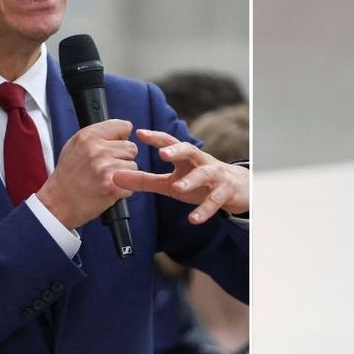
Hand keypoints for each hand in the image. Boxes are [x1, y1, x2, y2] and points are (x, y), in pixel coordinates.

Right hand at [36, 119, 137, 229]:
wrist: (58, 202)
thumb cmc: (68, 174)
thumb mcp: (75, 145)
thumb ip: (99, 135)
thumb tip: (127, 128)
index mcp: (88, 136)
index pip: (123, 126)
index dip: (121, 138)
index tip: (114, 145)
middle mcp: (97, 150)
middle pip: (131, 148)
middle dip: (123, 157)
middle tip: (106, 167)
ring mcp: (106, 169)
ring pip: (133, 166)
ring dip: (124, 174)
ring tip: (105, 178)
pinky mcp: (113, 187)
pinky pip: (132, 184)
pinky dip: (123, 189)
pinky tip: (107, 189)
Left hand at [113, 129, 248, 223]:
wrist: (237, 189)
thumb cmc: (199, 182)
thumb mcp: (171, 182)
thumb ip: (144, 180)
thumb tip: (115, 177)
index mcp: (186, 158)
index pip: (171, 143)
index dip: (156, 137)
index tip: (140, 134)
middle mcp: (201, 162)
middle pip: (190, 150)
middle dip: (177, 150)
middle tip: (162, 154)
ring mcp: (215, 176)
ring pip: (205, 174)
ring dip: (192, 180)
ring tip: (178, 187)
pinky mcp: (225, 192)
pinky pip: (215, 201)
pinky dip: (204, 210)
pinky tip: (193, 219)